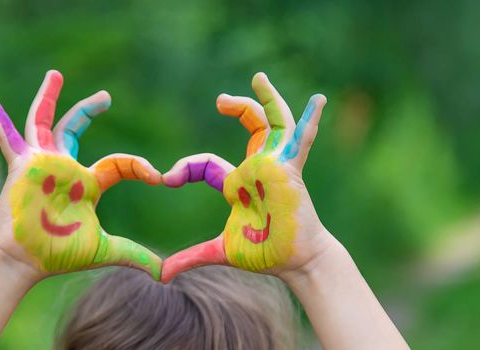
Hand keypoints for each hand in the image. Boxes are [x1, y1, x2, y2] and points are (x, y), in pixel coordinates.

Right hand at [0, 70, 161, 280]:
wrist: (24, 259)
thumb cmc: (58, 253)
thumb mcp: (104, 250)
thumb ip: (134, 255)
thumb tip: (165, 273)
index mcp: (87, 183)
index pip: (118, 164)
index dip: (140, 167)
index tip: (159, 176)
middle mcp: (64, 167)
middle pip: (76, 129)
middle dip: (89, 110)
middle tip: (106, 96)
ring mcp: (42, 162)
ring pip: (45, 121)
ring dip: (48, 98)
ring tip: (55, 74)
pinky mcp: (23, 163)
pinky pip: (8, 136)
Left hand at [161, 72, 328, 282]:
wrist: (294, 263)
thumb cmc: (263, 254)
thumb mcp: (219, 251)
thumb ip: (190, 258)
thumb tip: (160, 275)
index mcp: (238, 183)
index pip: (207, 163)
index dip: (184, 168)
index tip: (164, 178)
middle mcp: (257, 168)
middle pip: (250, 126)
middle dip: (238, 107)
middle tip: (220, 100)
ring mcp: (275, 166)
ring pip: (274, 123)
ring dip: (268, 100)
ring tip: (258, 78)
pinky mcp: (289, 170)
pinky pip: (301, 141)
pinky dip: (310, 120)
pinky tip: (318, 100)